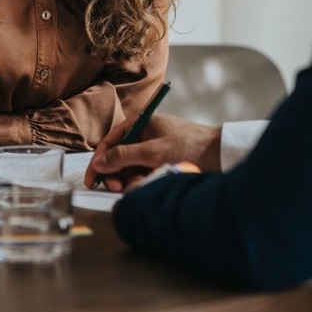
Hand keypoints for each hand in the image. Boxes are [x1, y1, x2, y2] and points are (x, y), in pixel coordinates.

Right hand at [85, 114, 221, 192]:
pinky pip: (143, 172)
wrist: (221, 154)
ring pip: (130, 167)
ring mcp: (153, 148)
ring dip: (129, 178)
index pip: (110, 140)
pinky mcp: (162, 161)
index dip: (99, 160)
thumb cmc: (189, 146)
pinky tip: (147, 185)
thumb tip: (99, 163)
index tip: (91, 178)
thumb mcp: (152, 152)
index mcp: (140, 123)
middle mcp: (144, 134)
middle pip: (118, 156)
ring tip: (138, 185)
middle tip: (116, 188)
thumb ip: (123, 156)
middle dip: (115, 173)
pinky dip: (141, 180)